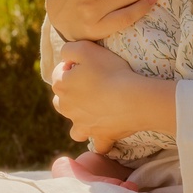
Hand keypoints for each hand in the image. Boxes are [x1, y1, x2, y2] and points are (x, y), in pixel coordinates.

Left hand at [52, 41, 176, 151]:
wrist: (133, 98)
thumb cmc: (111, 71)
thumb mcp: (86, 48)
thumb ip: (69, 49)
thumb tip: (65, 58)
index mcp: (61, 86)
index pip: (60, 72)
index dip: (74, 65)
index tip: (91, 63)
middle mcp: (66, 109)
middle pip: (63, 100)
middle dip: (74, 93)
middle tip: (95, 83)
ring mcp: (83, 126)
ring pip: (75, 125)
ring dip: (82, 119)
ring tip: (97, 109)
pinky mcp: (100, 137)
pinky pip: (98, 143)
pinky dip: (101, 138)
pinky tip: (108, 130)